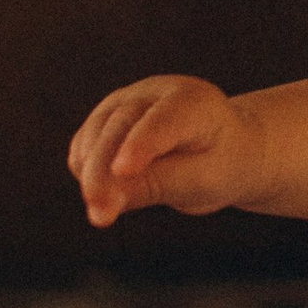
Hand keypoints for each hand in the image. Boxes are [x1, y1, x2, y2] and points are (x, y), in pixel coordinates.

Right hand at [68, 74, 256, 226]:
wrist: (222, 150)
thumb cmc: (220, 164)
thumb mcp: (204, 181)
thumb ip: (160, 185)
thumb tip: (110, 197)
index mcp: (193, 101)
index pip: (162, 120)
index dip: (140, 144)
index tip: (123, 172)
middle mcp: (155, 93)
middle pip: (120, 125)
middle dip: (103, 172)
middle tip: (99, 215)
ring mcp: (126, 102)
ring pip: (94, 133)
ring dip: (90, 174)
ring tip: (101, 213)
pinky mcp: (106, 119)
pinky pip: (85, 144)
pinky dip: (86, 171)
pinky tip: (102, 194)